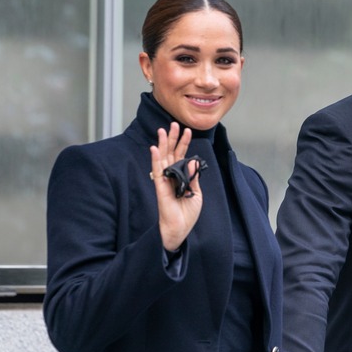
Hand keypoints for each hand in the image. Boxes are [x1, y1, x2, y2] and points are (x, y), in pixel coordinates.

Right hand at [150, 122, 203, 250]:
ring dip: (163, 144)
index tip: (187, 130)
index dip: (184, 143)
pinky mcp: (160, 187)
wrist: (180, 228)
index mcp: (181, 176)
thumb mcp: (196, 192)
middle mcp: (172, 176)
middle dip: (172, 138)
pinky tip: (154, 148)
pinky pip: (157, 171)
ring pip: (163, 158)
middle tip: (173, 124)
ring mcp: (165, 180)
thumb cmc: (187, 213)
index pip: (182, 155)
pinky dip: (155, 159)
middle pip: (171, 153)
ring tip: (163, 130)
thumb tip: (192, 160)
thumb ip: (193, 176)